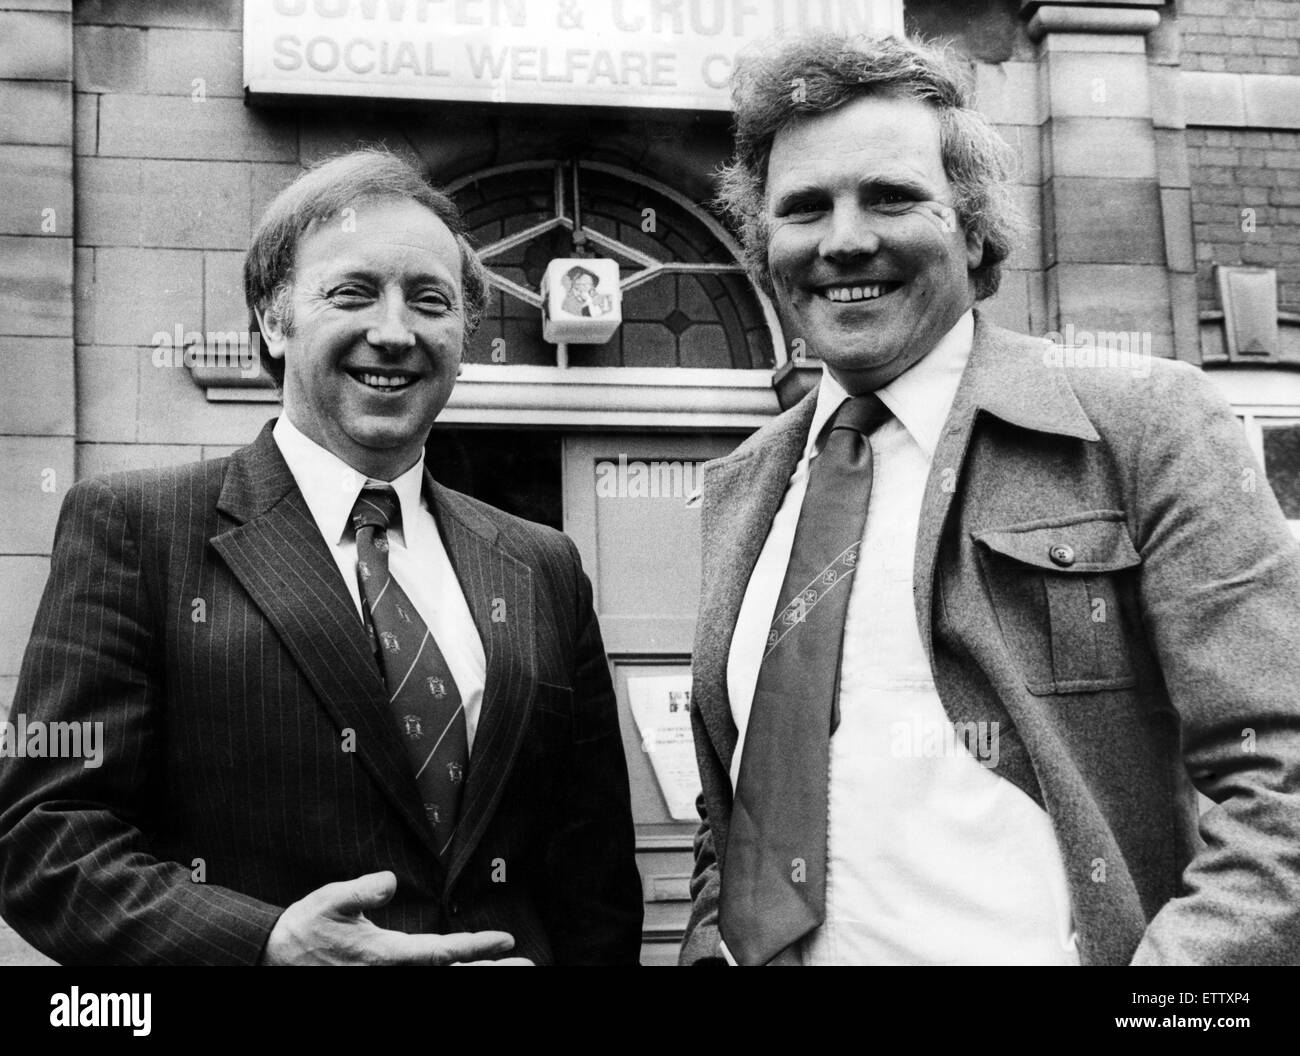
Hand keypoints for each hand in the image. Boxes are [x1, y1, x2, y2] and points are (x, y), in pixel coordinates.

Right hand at [259, 870, 518, 964]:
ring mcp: (387, 984)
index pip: (440, 953)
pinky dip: (451, 976)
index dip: (475, 947)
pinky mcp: (381, 982)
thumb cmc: (305, 929)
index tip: (506, 941)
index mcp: (385, 955)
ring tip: (509, 971)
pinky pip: (424, 984)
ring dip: (474, 976)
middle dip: (489, 972)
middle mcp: (392, 975)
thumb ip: (361, 892)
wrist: (274, 959)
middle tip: (526, 966)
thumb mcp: (330, 901)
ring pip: (441, 984)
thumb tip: (390, 882)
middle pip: (451, 976)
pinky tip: (467, 972)